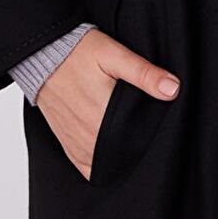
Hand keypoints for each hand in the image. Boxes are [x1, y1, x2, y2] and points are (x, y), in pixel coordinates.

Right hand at [36, 28, 180, 180]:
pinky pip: (87, 167)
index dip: (151, 131)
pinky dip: (101, 162)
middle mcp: (89, 135)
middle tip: (143, 123)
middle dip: (137, 141)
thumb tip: (173, 89)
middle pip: (124, 152)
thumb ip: (144, 73)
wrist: (43, 54)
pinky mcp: (67, 143)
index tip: (156, 121)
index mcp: (103, 116)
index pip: (138, 139)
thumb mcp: (115, 54)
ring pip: (107, 162)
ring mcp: (77, 142)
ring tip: (129, 134)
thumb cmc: (79, 52)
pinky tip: (111, 148)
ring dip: (120, 153)